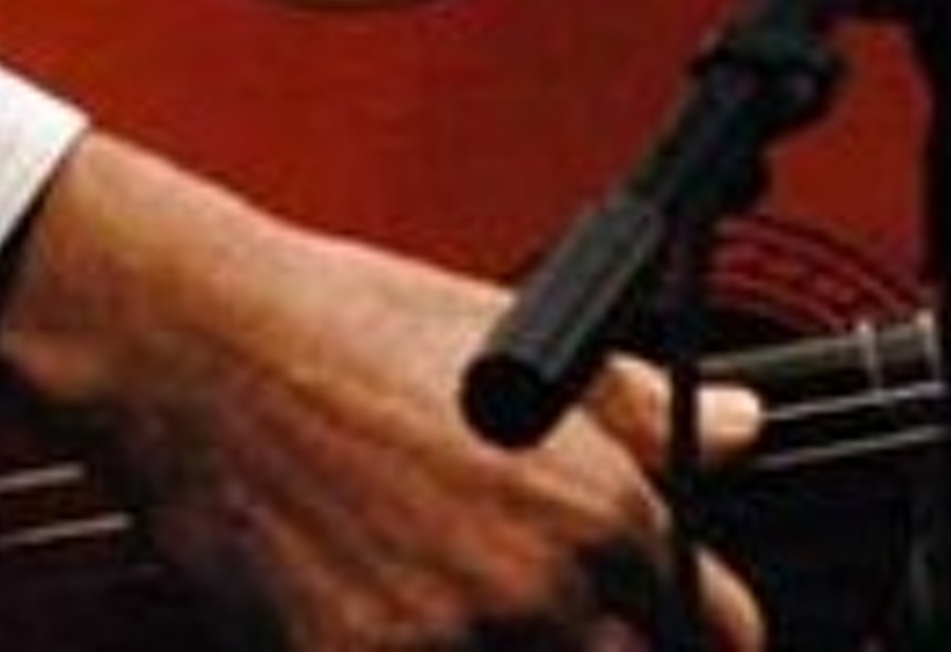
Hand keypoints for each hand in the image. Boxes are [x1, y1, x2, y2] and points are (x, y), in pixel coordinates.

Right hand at [0, 129, 768, 647]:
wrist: (211, 356)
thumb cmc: (359, 330)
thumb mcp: (530, 345)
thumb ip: (645, 412)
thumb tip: (739, 432)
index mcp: (597, 510)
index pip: (712, 623)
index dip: (709, 626)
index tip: (697, 627)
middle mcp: (536, 595)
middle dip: (626, 650)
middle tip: (596, 619)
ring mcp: (444, 650)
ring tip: (506, 620)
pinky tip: (428, 628)